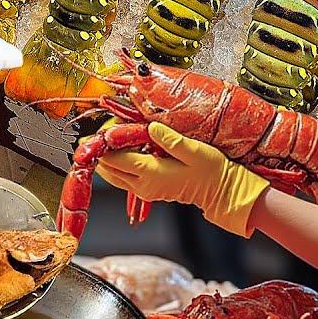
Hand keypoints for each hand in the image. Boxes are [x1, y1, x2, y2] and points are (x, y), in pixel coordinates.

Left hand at [95, 122, 268, 237]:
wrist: (221, 191)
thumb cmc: (211, 170)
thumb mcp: (194, 150)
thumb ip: (170, 139)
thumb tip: (151, 127)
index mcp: (151, 173)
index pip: (115, 158)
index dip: (103, 143)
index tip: (99, 128)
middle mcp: (143, 185)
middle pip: (107, 168)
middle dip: (99, 150)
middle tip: (96, 132)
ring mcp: (143, 189)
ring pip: (111, 174)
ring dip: (104, 157)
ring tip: (100, 139)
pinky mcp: (146, 189)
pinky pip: (121, 176)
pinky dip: (114, 163)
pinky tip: (115, 149)